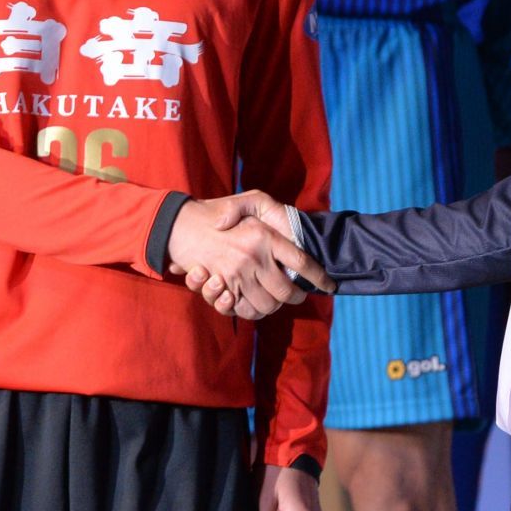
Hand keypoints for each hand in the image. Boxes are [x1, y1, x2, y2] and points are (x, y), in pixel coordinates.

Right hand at [166, 197, 329, 319]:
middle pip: (287, 291)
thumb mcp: (250, 199)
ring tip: (278, 298)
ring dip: (276, 306)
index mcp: (265, 235)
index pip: (302, 263)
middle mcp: (254, 258)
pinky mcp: (222, 288)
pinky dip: (254, 310)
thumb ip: (274, 209)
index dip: (319, 278)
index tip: (329, 286)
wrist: (181, 226)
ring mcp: (237, 276)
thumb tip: (294, 236)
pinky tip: (257, 301)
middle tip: (299, 294)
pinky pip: (245, 310)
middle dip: (298, 296)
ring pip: (269, 305)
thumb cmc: (219, 210)